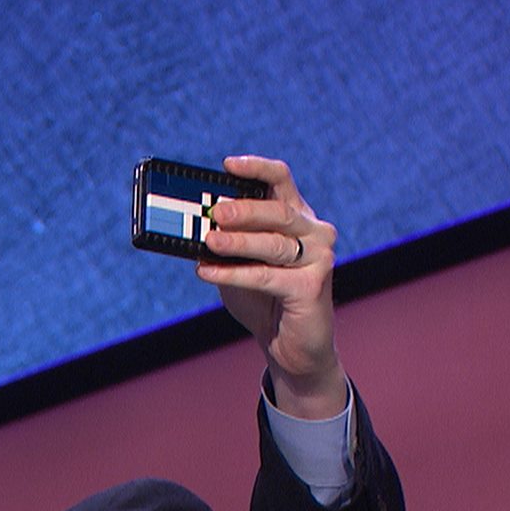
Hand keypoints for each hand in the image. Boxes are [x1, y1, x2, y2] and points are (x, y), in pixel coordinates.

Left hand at [197, 156, 345, 419]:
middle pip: (277, 212)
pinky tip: (207, 272)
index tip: (228, 165)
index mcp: (296, 217)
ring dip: (237, 242)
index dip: (257, 169)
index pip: (281, 181)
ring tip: (209, 241)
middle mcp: (314, 231)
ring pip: (273, 243)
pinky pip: (267, 276)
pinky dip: (234, 274)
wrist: (288, 345)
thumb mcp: (237, 265)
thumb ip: (222, 245)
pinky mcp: (313, 287)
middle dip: (243, 210)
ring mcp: (318, 258)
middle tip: (214, 212)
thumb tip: (190, 230)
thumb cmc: (261, 299)